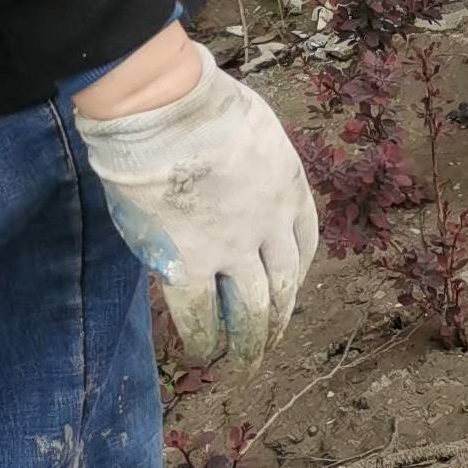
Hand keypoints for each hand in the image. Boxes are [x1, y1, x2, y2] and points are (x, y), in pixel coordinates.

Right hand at [75, 33, 319, 366]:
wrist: (163, 110)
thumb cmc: (197, 104)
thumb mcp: (251, 131)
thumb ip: (249, 165)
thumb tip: (230, 176)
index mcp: (289, 187)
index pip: (304, 240)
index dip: (296, 269)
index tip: (287, 286)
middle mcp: (270, 224)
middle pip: (284, 284)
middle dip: (277, 318)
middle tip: (268, 341)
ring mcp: (233, 248)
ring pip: (251, 308)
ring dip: (248, 340)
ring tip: (243, 362)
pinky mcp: (190, 264)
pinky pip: (202, 314)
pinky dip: (205, 338)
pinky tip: (203, 353)